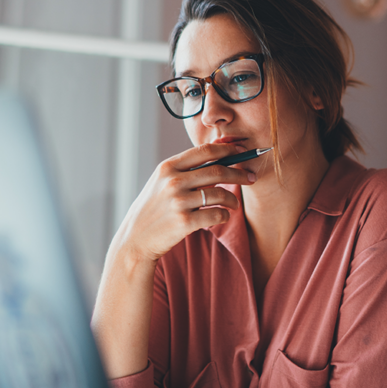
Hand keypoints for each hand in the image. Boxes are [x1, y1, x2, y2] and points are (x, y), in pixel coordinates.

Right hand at [112, 143, 256, 262]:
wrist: (136, 238)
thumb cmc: (154, 208)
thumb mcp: (161, 182)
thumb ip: (185, 169)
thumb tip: (218, 154)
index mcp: (167, 167)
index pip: (204, 151)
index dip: (228, 149)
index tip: (242, 151)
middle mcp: (173, 181)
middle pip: (217, 171)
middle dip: (239, 173)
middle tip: (251, 177)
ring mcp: (178, 202)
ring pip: (220, 194)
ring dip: (233, 199)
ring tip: (235, 204)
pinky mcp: (184, 222)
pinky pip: (217, 215)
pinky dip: (225, 215)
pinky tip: (223, 216)